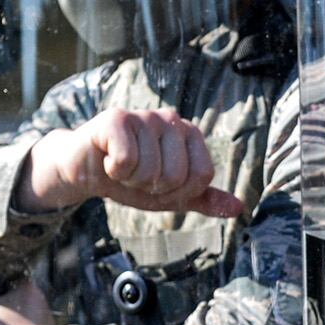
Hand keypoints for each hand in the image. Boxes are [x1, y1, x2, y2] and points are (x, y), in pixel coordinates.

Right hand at [17, 109, 242, 217]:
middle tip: (137, 176)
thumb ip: (203, 199)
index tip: (160, 185)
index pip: (202, 175)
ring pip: (152, 170)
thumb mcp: (170, 195)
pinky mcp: (116, 118)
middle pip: (178, 175)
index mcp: (189, 134)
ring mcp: (144, 116)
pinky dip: (114, 171)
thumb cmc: (130, 179)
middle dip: (153, 188)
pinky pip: (127, 160)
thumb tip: (238, 208)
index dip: (179, 191)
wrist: (86, 172)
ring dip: (131, 180)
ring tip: (121, 168)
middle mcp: (171, 119)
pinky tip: (108, 160)